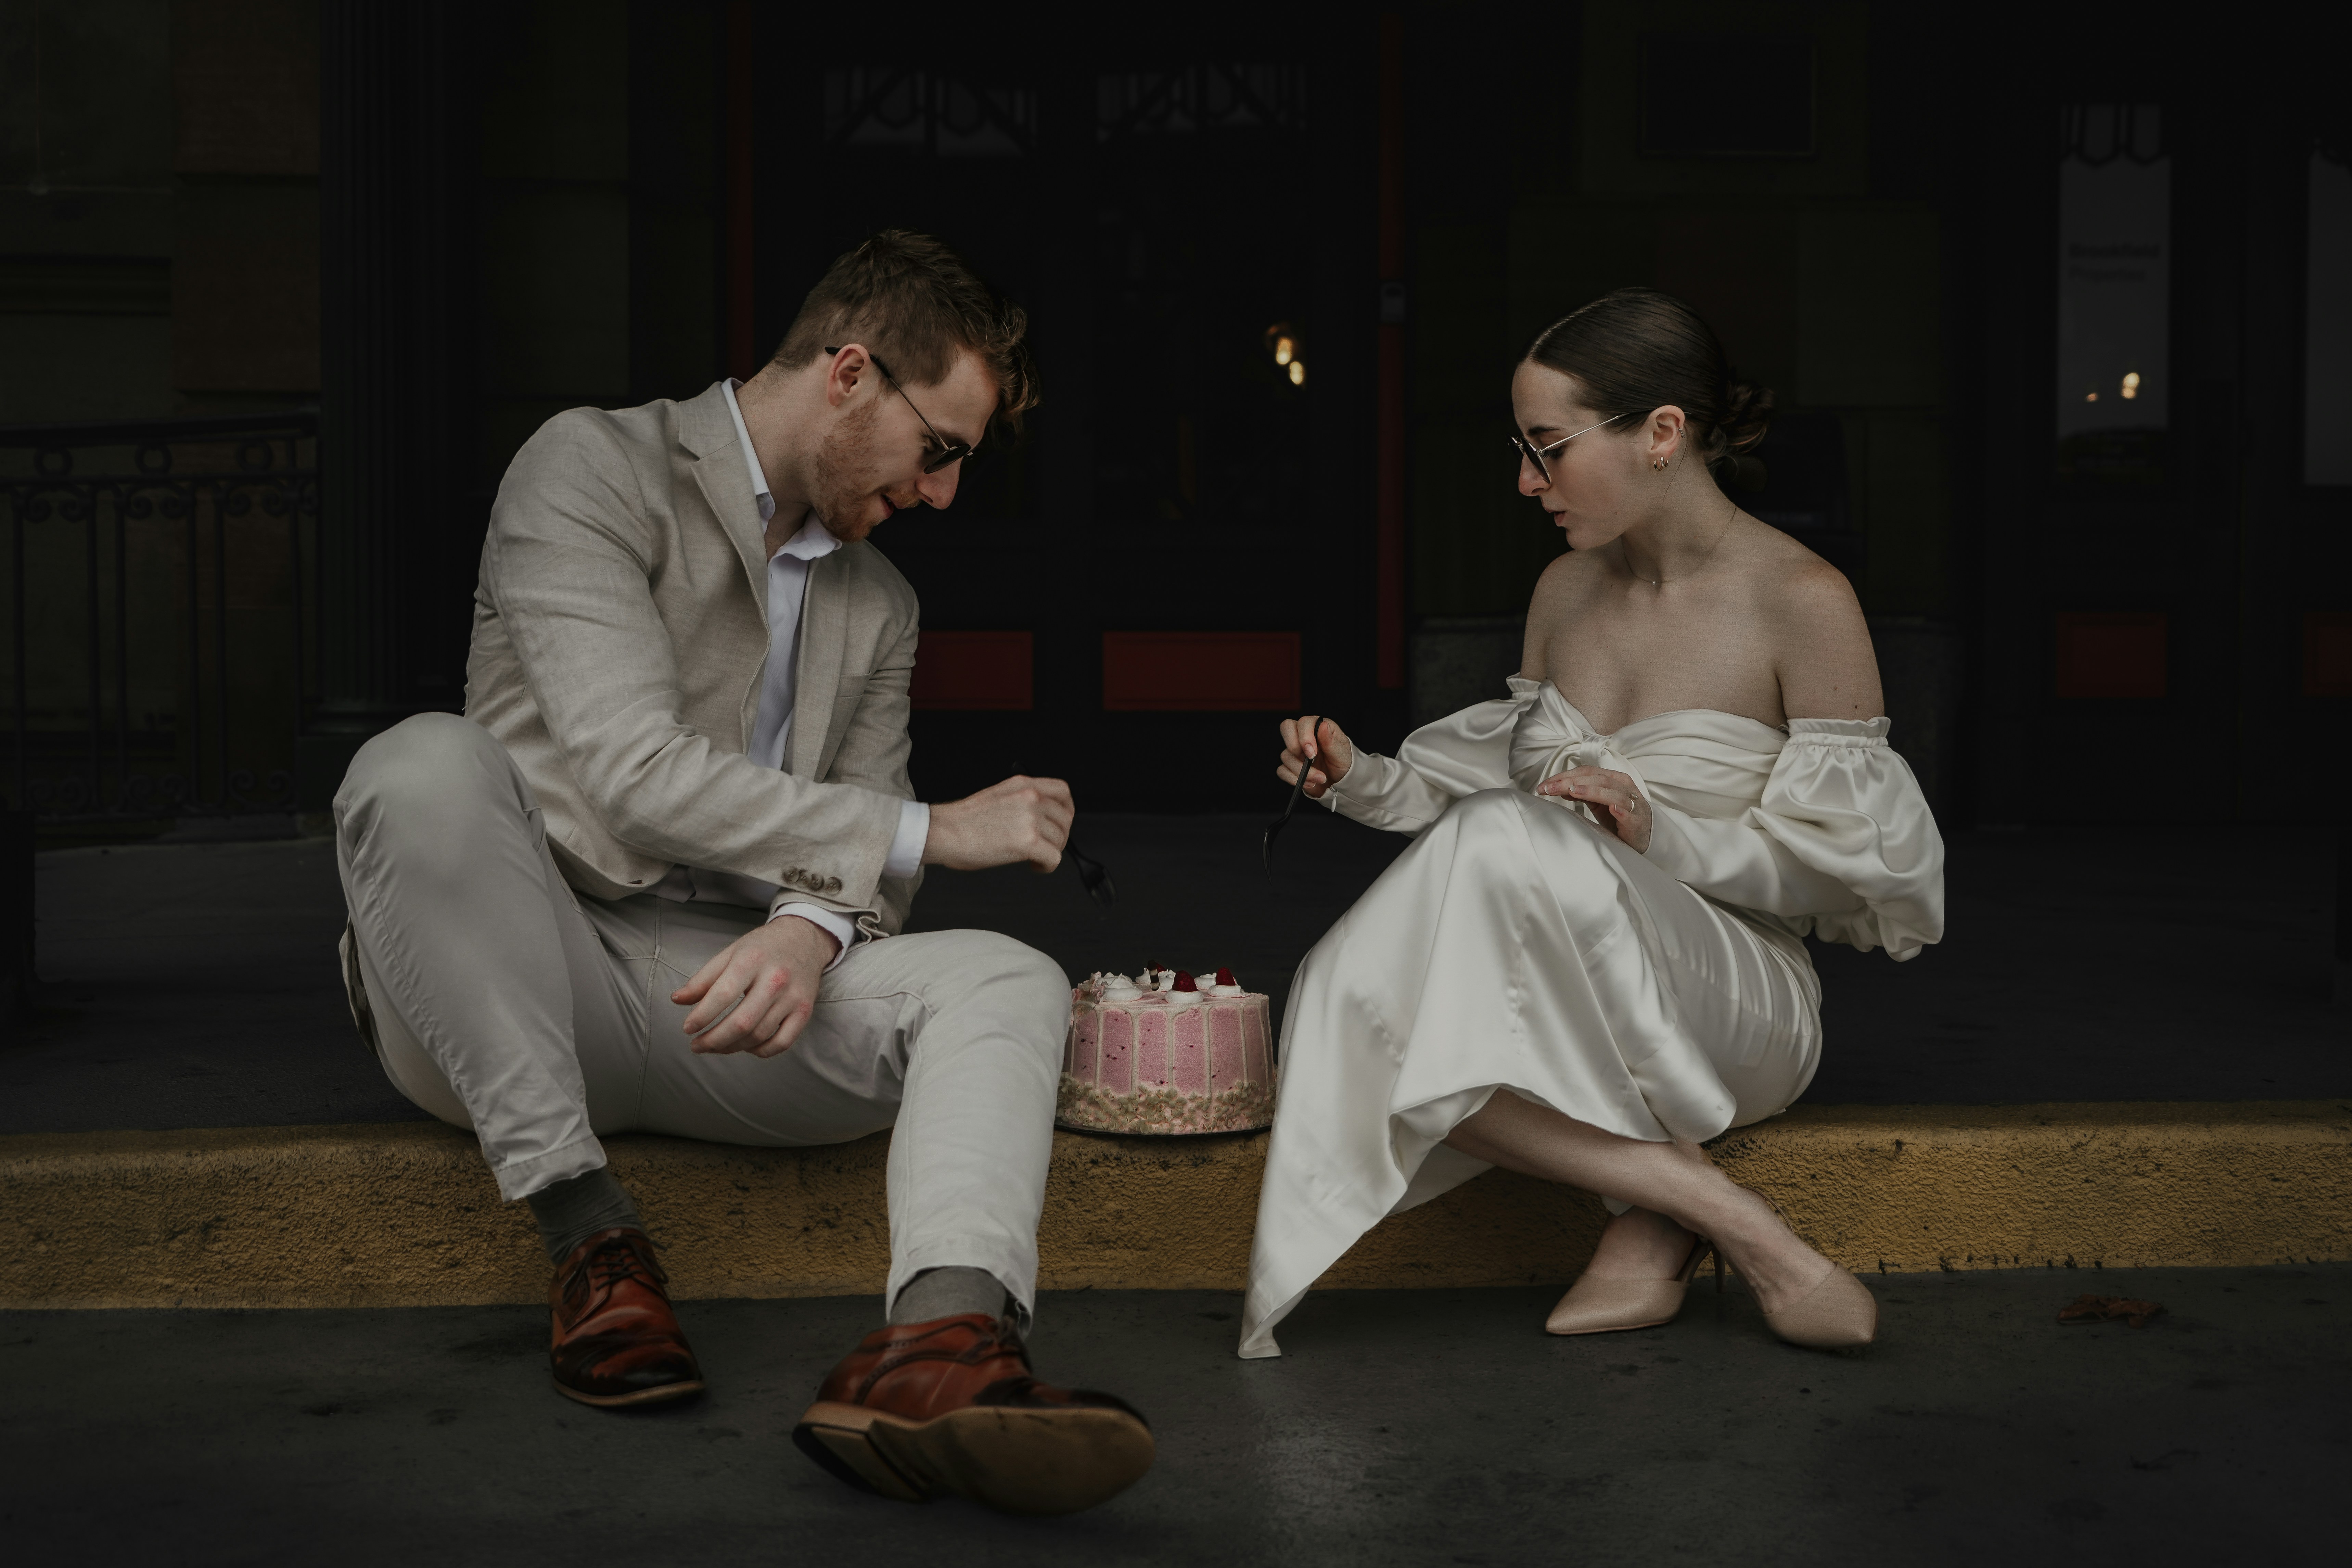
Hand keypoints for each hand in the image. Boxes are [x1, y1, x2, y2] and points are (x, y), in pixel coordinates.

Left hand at [670, 914, 839, 1057]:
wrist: (804, 938)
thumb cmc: (762, 947)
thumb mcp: (730, 953)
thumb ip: (703, 978)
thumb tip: (677, 1000)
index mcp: (752, 960)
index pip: (722, 995)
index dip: (701, 1017)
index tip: (687, 1028)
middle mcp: (775, 979)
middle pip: (742, 1022)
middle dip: (714, 1040)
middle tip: (697, 1045)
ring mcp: (793, 997)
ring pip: (759, 1035)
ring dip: (731, 1047)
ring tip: (715, 1046)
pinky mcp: (805, 1011)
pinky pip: (782, 1043)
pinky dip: (760, 1051)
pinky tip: (745, 1046)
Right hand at [922, 774, 1072, 872]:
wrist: (943, 831)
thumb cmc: (963, 820)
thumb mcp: (999, 796)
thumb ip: (1022, 800)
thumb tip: (1041, 816)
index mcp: (1023, 784)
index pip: (1062, 790)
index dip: (1067, 809)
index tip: (1061, 822)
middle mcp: (1030, 797)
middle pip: (1064, 819)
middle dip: (1057, 836)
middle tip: (1043, 846)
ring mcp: (1030, 818)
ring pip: (1060, 840)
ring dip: (1050, 851)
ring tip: (1032, 857)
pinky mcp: (1028, 841)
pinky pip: (1054, 858)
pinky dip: (1046, 866)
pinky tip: (1033, 866)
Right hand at [1277, 715, 1353, 799]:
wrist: (1341, 784)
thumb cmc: (1344, 765)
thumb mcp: (1342, 754)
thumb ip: (1331, 741)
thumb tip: (1323, 725)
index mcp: (1318, 728)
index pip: (1303, 722)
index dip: (1304, 737)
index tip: (1312, 753)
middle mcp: (1304, 737)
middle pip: (1286, 727)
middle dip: (1294, 746)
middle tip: (1309, 760)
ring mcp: (1296, 751)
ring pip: (1286, 755)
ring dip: (1302, 771)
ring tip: (1320, 778)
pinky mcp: (1290, 766)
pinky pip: (1282, 771)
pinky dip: (1294, 779)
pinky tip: (1310, 783)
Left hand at [1536, 765, 1650, 852]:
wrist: (1644, 834)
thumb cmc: (1618, 816)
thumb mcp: (1597, 803)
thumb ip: (1581, 793)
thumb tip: (1559, 787)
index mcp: (1612, 779)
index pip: (1586, 772)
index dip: (1564, 777)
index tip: (1543, 785)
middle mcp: (1623, 787)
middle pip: (1596, 779)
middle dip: (1569, 783)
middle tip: (1548, 788)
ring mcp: (1632, 803)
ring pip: (1612, 793)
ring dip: (1591, 791)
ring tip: (1573, 791)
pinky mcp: (1637, 822)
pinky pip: (1630, 814)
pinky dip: (1621, 811)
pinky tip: (1612, 809)